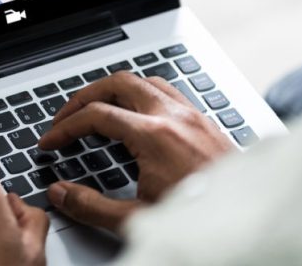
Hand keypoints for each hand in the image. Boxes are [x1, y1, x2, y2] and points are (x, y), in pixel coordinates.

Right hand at [36, 71, 234, 231]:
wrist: (250, 219)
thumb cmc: (204, 219)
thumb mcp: (138, 219)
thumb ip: (91, 206)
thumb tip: (60, 192)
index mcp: (155, 136)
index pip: (96, 115)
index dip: (64, 127)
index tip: (51, 142)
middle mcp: (175, 118)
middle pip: (118, 83)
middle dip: (84, 96)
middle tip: (66, 116)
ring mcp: (194, 117)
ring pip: (145, 81)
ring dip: (116, 91)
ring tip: (98, 108)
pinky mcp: (206, 123)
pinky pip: (169, 92)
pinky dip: (144, 95)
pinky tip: (139, 115)